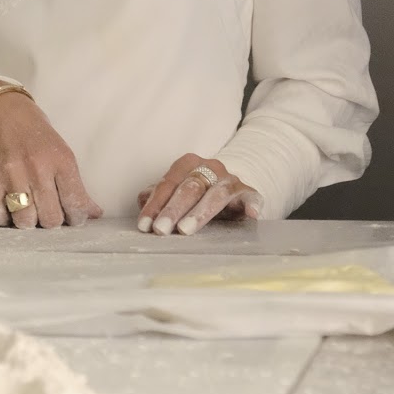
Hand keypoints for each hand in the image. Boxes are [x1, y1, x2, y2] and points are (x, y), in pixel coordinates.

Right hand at [0, 86, 102, 229]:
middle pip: (51, 219)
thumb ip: (76, 186)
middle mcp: (38, 167)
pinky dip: (2, 218)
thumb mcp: (62, 153)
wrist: (1, 111)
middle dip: (51, 222)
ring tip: (28, 212)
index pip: (75, 204)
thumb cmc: (35, 134)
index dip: (76, 218)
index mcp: (61, 160)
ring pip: (24, 221)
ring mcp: (12, 173)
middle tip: (47, 213)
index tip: (71, 216)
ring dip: (27, 222)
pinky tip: (7, 208)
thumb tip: (94, 214)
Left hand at [136, 154, 260, 234]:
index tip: (145, 225)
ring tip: (185, 229)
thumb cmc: (196, 194)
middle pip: (189, 187)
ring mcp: (230, 180)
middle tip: (160, 229)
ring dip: (200, 212)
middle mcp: (210, 167)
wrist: (230, 190)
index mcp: (188, 164)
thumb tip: (141, 201)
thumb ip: (158, 196)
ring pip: (215, 194)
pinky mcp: (249, 193)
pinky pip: (251, 197)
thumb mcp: (176, 193)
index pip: (168, 184)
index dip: (155, 205)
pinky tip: (250, 215)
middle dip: (173, 209)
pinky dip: (251, 205)